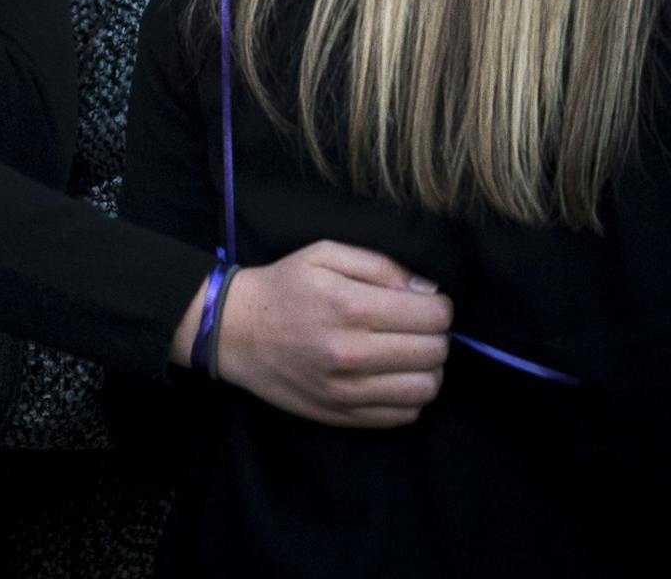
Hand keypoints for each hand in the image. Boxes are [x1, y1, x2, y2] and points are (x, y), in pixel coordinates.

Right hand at [178, 240, 451, 428]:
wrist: (232, 331)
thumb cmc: (282, 287)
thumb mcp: (324, 255)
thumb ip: (380, 265)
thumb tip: (428, 291)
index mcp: (350, 306)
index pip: (434, 316)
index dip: (438, 306)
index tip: (422, 302)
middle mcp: (351, 352)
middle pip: (435, 352)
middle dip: (434, 335)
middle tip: (413, 326)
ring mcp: (347, 390)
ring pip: (427, 388)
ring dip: (426, 368)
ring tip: (405, 353)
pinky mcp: (342, 415)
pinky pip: (405, 415)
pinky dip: (408, 395)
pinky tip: (390, 376)